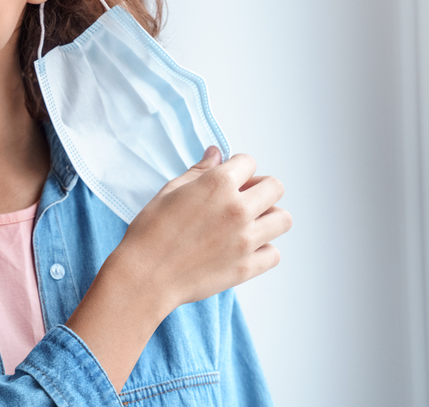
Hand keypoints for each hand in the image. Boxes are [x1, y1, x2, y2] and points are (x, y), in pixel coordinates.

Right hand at [65, 146, 290, 391]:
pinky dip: (264, 249)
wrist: (145, 275)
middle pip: (275, 187)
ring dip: (269, 217)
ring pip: (283, 219)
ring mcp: (246, 240)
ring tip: (249, 223)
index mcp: (218, 185)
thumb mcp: (170, 191)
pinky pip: (274, 253)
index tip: (229, 177)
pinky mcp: (247, 267)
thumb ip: (199, 171)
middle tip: (243, 197)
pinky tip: (245, 248)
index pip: (249, 162)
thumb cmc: (151, 231)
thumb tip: (216, 154)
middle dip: (261, 187)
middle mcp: (238, 210)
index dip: (237, 168)